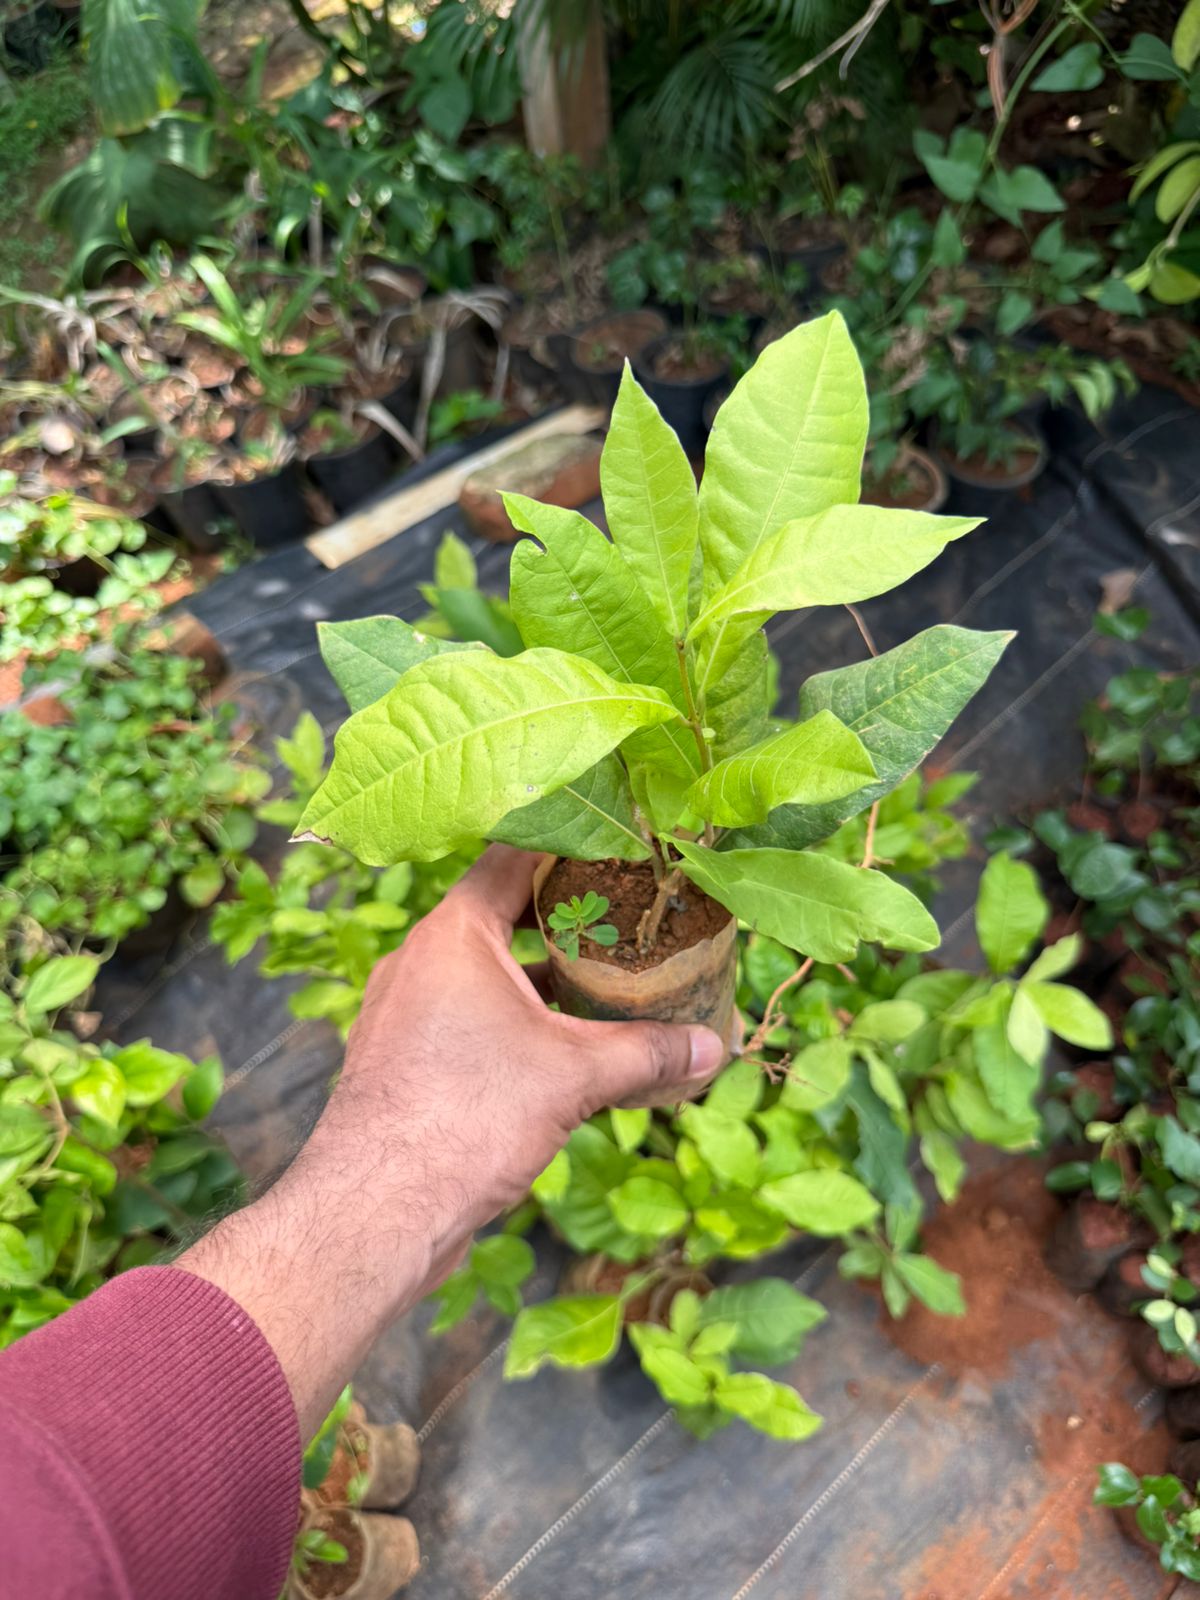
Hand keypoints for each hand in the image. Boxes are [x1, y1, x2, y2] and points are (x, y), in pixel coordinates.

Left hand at [180, 845, 723, 1436]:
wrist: (374, 1211)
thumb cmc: (465, 1117)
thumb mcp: (573, 1077)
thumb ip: (645, 1054)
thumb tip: (711, 1049)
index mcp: (453, 934)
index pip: (514, 857)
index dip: (570, 845)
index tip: (622, 843)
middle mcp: (421, 959)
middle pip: (505, 915)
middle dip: (569, 918)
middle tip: (634, 915)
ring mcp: (407, 1011)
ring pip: (490, 974)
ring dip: (546, 978)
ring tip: (611, 983)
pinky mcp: (405, 1060)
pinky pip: (471, 1019)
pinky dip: (519, 1022)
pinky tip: (565, 1050)